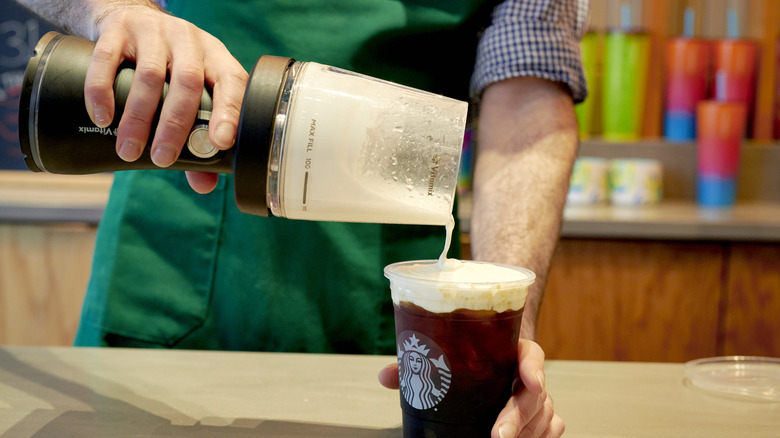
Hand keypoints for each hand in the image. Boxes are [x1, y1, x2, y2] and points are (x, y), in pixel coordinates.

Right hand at [85, 6, 247, 192]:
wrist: (131, 16)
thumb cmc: (171, 68)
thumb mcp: (192, 92)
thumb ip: (198, 139)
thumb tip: (204, 185)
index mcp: (216, 58)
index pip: (231, 83)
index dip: (229, 112)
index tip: (219, 143)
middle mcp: (189, 42)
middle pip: (187, 82)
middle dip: (175, 126)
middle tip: (163, 159)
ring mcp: (153, 32)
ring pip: (149, 75)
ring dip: (138, 117)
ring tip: (128, 150)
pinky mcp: (118, 30)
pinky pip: (108, 59)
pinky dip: (102, 91)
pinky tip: (101, 117)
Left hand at [377, 338, 563, 437]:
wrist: (491, 355)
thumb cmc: (467, 357)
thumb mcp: (447, 355)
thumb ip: (419, 363)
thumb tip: (386, 376)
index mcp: (512, 350)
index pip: (531, 355)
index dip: (533, 368)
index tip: (529, 382)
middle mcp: (529, 373)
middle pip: (535, 395)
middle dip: (518, 417)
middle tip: (499, 435)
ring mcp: (539, 396)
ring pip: (545, 415)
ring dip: (525, 432)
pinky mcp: (544, 416)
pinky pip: (552, 429)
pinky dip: (540, 437)